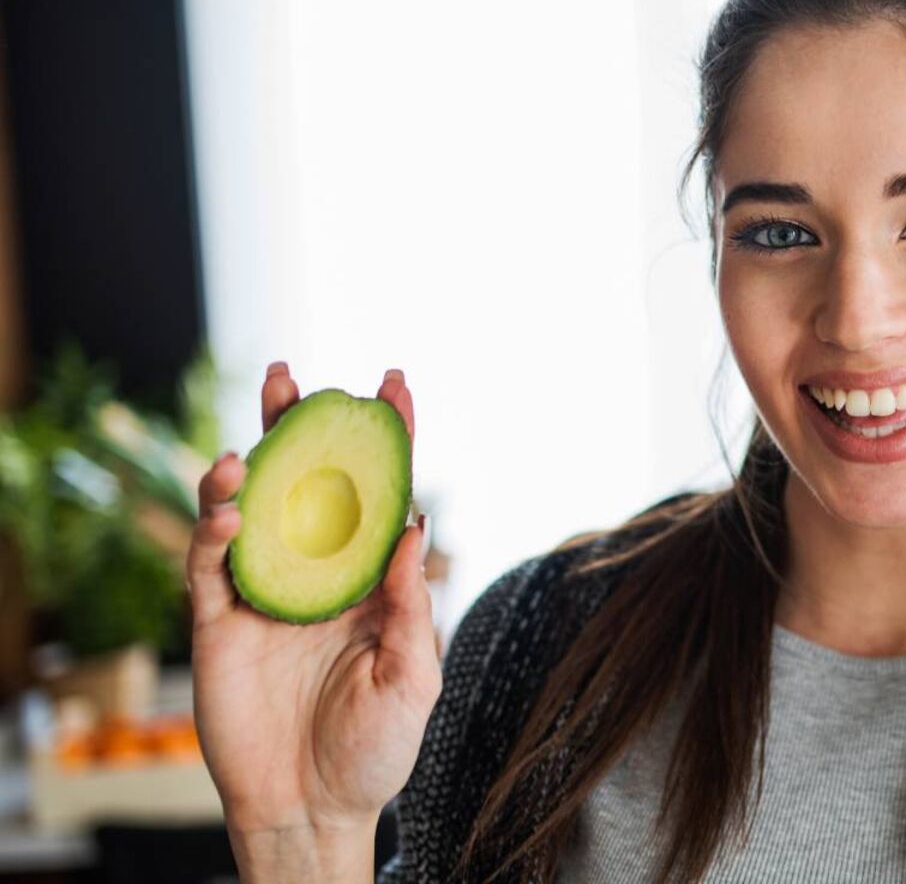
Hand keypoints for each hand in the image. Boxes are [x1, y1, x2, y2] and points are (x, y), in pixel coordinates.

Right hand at [189, 363, 438, 839]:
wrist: (314, 809)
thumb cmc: (376, 748)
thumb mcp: (414, 678)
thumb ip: (413, 605)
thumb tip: (416, 526)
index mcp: (371, 579)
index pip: (380, 493)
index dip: (385, 439)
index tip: (394, 383)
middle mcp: (316, 574)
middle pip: (302, 483)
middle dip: (293, 427)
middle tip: (287, 376)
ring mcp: (263, 595)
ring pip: (245, 513)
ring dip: (240, 472)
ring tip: (239, 450)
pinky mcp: (218, 626)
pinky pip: (208, 566)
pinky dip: (213, 533)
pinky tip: (226, 512)